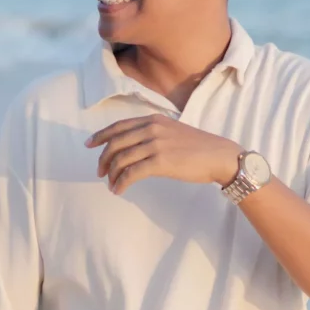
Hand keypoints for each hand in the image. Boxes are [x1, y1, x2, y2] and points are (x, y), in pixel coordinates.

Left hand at [86, 115, 241, 194]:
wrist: (219, 156)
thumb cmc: (199, 147)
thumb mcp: (172, 131)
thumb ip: (153, 133)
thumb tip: (134, 145)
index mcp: (152, 120)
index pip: (119, 126)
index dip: (101, 135)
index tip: (90, 145)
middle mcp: (151, 128)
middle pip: (116, 143)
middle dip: (103, 159)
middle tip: (100, 172)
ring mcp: (155, 144)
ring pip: (121, 159)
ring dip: (112, 174)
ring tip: (111, 184)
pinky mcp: (159, 162)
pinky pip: (131, 173)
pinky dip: (121, 182)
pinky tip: (119, 189)